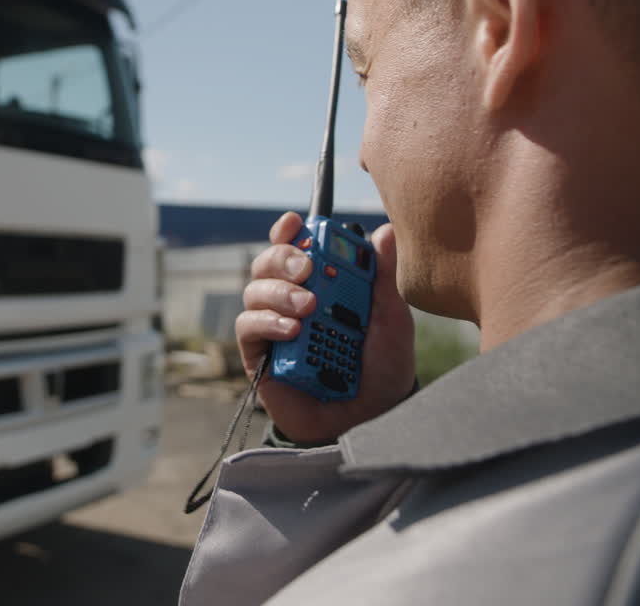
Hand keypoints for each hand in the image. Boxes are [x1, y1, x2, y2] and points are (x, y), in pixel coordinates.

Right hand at [236, 212, 415, 443]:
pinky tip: (292, 330)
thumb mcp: (391, 319)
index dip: (288, 232)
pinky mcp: (260, 356)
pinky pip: (248, 327)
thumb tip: (384, 231)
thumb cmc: (382, 367)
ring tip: (307, 307)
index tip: (294, 223)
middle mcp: (291, 301)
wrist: (373, 417)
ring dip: (279, 292)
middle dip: (282, 258)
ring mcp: (273, 328)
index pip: (295, 248)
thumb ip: (383, 278)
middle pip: (268, 263)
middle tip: (306, 267)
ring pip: (254, 292)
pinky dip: (267, 323)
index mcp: (322, 285)